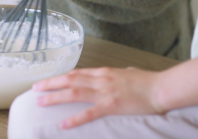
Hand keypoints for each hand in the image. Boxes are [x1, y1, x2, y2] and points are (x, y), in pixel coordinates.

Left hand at [32, 67, 163, 128]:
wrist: (162, 88)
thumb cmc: (149, 82)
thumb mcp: (130, 73)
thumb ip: (121, 74)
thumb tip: (121, 73)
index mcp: (104, 72)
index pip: (77, 73)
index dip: (60, 77)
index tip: (48, 81)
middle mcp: (101, 79)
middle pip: (69, 79)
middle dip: (50, 83)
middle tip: (35, 89)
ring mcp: (105, 92)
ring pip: (73, 92)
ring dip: (55, 97)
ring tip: (41, 102)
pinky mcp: (111, 106)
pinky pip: (88, 113)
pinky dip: (74, 118)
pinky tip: (63, 124)